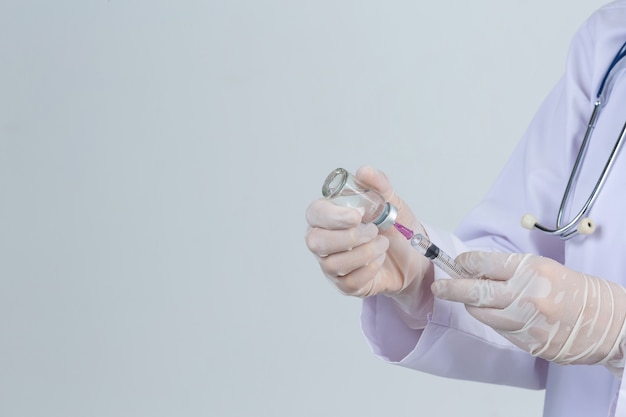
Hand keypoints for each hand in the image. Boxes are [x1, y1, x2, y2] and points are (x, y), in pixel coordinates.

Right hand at [305, 166, 433, 324]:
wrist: (413, 256)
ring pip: (332, 264)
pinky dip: (369, 270)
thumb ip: (378, 185)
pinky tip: (379, 260)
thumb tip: (364, 171)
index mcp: (329, 216)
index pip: (315, 214)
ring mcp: (332, 265)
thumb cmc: (395, 227)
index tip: (357, 215)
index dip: (332, 216)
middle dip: (348, 237)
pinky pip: (348, 282)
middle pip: (316, 242)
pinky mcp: (345, 285)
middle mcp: (324, 240)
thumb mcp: (392, 202)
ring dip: (364, 253)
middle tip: (374, 231)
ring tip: (382, 244)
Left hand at [431, 251, 625, 371]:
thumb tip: (477, 270)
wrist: (612, 325)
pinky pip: (499, 329)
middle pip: (475, 290)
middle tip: (440, 287)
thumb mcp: (547, 269)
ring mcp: (527, 321)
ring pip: (482, 313)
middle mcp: (527, 295)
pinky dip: (492, 320)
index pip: (485, 263)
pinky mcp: (529, 342)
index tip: (457, 264)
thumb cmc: (580, 293)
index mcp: (533, 270)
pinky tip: (496, 313)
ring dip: (472, 305)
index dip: (465, 263)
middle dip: (452, 288)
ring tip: (471, 300)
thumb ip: (512, 271)